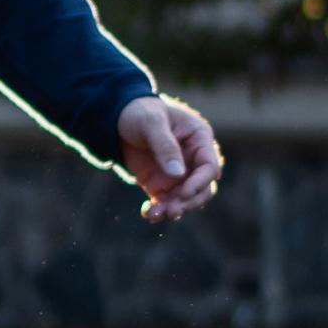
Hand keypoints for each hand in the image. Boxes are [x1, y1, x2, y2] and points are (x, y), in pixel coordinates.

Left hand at [118, 94, 220, 222]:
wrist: (118, 119)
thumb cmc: (140, 112)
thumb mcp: (151, 122)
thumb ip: (165, 145)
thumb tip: (178, 174)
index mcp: (199, 139)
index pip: (209, 166)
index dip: (200, 183)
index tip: (183, 194)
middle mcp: (193, 159)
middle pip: (202, 188)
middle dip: (188, 202)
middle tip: (171, 211)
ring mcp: (179, 174)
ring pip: (185, 200)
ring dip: (173, 209)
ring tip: (155, 215)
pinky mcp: (162, 185)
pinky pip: (166, 202)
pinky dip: (158, 210)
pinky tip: (148, 213)